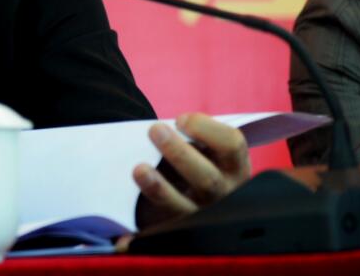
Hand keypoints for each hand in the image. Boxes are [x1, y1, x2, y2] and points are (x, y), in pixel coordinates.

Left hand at [132, 113, 250, 228]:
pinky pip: (161, 236)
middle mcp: (225, 195)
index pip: (233, 144)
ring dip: (160, 189)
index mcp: (235, 167)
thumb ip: (192, 140)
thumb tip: (164, 131)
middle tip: (154, 131)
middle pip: (207, 177)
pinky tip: (124, 239)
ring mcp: (203, 217)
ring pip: (184, 207)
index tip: (179, 120)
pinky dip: (140, 239)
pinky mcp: (180, 234)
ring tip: (138, 169)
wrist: (196, 200)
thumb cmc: (196, 163)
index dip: (206, 129)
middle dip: (179, 153)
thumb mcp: (206, 151)